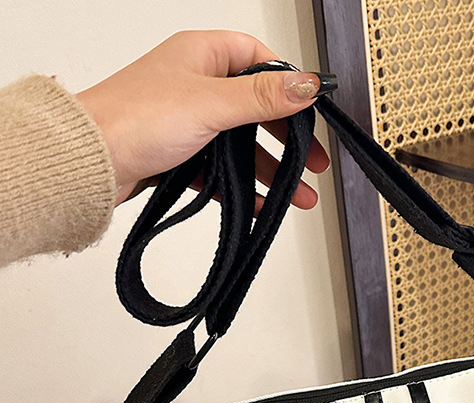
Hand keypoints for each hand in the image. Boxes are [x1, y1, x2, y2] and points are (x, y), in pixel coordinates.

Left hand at [77, 30, 334, 210]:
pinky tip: (260, 204)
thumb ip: (263, 97)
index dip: (289, 84)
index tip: (312, 109)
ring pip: (241, 144)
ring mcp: (187, 119)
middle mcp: (196, 83)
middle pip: (257, 109)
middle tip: (313, 162)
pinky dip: (242, 187)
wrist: (89, 162)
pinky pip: (221, 169)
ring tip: (298, 196)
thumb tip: (307, 84)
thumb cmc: (133, 119)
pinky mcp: (179, 152)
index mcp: (202, 54)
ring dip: (271, 170)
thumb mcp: (212, 103)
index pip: (260, 60)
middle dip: (288, 139)